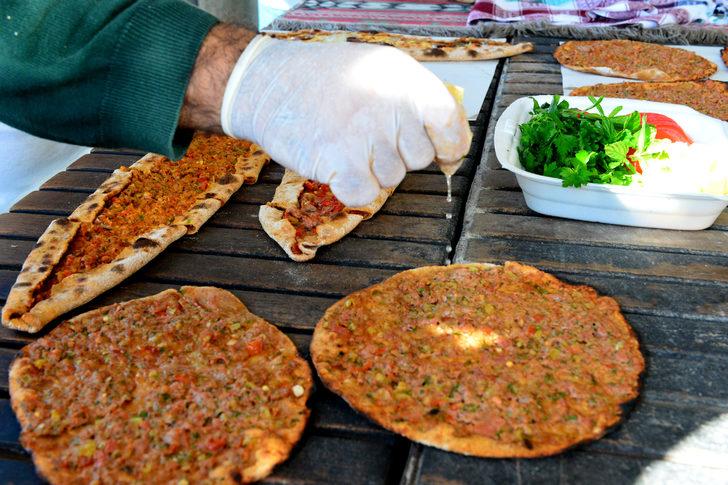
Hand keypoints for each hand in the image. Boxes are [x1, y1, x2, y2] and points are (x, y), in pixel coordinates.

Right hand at [221, 36, 470, 206]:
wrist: (270, 84)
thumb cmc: (326, 80)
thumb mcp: (381, 71)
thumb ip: (418, 104)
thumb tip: (452, 150)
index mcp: (406, 81)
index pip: (450, 126)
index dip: (449, 146)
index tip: (441, 151)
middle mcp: (390, 107)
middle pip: (418, 159)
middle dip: (398, 156)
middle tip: (368, 137)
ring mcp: (366, 136)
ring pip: (391, 179)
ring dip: (370, 170)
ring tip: (345, 143)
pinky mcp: (341, 162)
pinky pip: (365, 195)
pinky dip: (351, 188)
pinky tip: (336, 165)